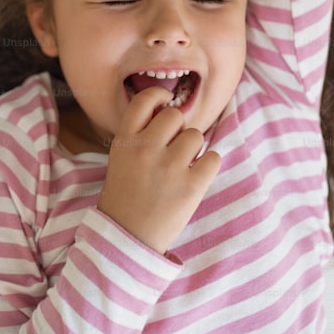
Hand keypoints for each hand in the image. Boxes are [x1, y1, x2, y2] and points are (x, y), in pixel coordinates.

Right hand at [96, 87, 220, 254]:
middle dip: (178, 129)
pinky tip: (196, 177)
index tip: (166, 102)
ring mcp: (169, 167)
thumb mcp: (120, 159)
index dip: (159, 96)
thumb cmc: (126, 196)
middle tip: (173, 149)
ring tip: (182, 168)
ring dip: (193, 149)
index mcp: (125, 141)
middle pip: (175, 116)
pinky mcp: (191, 186)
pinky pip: (213, 158)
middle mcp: (146, 149)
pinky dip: (208, 166)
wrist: (127, 237)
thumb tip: (170, 114)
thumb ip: (140, 136)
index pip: (143, 100)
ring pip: (196, 136)